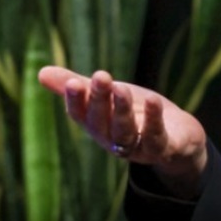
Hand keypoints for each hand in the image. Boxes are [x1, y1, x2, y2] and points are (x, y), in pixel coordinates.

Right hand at [38, 67, 207, 198]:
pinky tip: (153, 100)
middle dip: (99, 100)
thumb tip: (40, 72)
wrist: (180, 137)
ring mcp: (139, 147)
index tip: (73, 82)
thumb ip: (79, 86)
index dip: (75, 101)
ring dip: (122, 111)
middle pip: (102, 122)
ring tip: (121, 88)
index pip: (80, 115)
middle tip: (101, 76)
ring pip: (125, 133)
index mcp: (98, 126)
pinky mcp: (165, 148)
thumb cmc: (138, 113)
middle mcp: (114, 140)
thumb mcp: (109, 96)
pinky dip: (154, 120)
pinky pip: (156, 138)